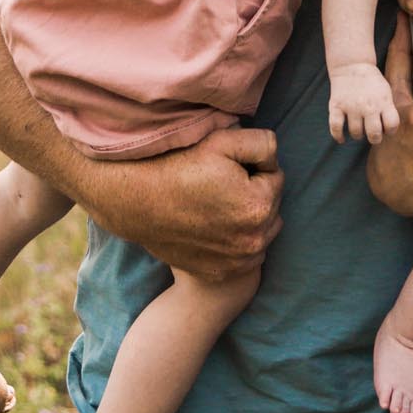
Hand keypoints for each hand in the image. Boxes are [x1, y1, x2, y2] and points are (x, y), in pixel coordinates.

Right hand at [80, 127, 283, 282]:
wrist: (136, 201)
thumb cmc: (178, 166)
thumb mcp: (223, 140)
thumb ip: (263, 143)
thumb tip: (274, 158)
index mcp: (258, 205)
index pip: (276, 176)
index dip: (252, 166)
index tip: (226, 166)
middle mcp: (252, 240)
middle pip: (271, 205)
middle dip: (254, 192)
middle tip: (220, 184)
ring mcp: (237, 261)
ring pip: (262, 231)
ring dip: (250, 217)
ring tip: (218, 204)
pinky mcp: (221, 272)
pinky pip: (245, 254)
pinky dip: (237, 240)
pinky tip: (214, 226)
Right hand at [328, 64, 400, 144]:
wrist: (352, 65)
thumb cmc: (371, 82)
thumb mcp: (386, 91)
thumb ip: (388, 109)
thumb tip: (388, 130)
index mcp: (383, 101)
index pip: (392, 125)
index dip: (391, 130)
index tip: (386, 129)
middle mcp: (368, 106)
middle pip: (374, 134)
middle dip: (375, 138)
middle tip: (372, 135)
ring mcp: (351, 107)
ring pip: (356, 133)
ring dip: (358, 135)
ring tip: (359, 130)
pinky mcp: (336, 106)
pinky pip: (336, 127)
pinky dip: (338, 136)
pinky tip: (342, 138)